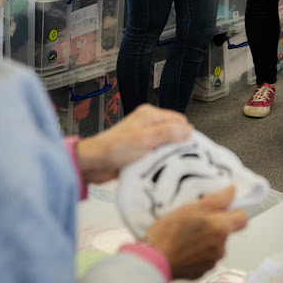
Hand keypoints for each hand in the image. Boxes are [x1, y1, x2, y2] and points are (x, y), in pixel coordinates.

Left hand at [75, 104, 191, 184]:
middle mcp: (149, 124)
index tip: (186, 148)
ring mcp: (145, 137)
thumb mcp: (144, 139)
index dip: (184, 134)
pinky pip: (157, 155)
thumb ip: (167, 133)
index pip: (179, 120)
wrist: (94, 164)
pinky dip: (158, 161)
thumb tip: (188, 130)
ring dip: (166, 155)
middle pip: (174, 133)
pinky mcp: (141, 150)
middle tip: (172, 157)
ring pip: (166, 145)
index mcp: (150, 115)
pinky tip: (154, 167)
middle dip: (176, 146)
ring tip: (161, 163)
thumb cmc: (113, 148)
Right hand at [146, 186, 247, 279]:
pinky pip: (205, 258)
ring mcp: (211, 262)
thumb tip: (231, 191)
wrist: (153, 260)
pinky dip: (197, 252)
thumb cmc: (169, 233)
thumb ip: (217, 199)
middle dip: (215, 224)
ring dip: (206, 239)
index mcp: (221, 228)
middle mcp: (220, 247)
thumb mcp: (192, 207)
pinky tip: (184, 246)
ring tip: (187, 234)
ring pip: (214, 244)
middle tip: (198, 219)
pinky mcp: (201, 272)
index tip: (226, 207)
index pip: (243, 218)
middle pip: (226, 231)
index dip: (235, 211)